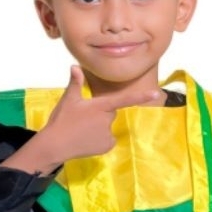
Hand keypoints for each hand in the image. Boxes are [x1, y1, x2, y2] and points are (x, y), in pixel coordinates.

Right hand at [38, 65, 158, 161]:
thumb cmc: (61, 120)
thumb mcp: (68, 100)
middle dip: (99, 113)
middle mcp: (107, 119)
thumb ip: (75, 83)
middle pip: (110, 112)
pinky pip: (107, 139)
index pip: (124, 99)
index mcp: (100, 105)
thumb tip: (74, 66)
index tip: (156, 94)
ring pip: (107, 126)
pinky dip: (98, 140)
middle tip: (82, 118)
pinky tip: (85, 140)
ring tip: (81, 130)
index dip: (141, 96)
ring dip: (98, 126)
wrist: (55, 145)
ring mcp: (108, 134)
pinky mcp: (106, 146)